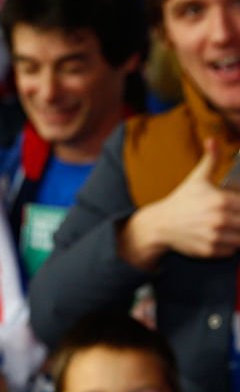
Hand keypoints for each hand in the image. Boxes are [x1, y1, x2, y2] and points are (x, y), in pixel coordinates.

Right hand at [120, 138, 239, 268]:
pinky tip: (219, 237)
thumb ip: (211, 159)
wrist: (159, 225)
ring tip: (228, 226)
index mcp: (221, 200)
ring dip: (237, 234)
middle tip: (232, 216)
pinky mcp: (209, 250)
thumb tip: (212, 140)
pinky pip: (231, 251)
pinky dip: (229, 246)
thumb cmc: (181, 201)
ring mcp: (214, 237)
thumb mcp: (197, 179)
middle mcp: (219, 220)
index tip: (236, 207)